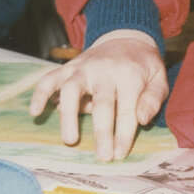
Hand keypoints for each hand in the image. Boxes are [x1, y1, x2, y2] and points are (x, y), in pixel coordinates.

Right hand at [29, 30, 167, 161]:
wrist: (126, 37)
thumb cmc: (142, 65)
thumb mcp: (159, 77)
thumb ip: (153, 98)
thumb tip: (142, 119)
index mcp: (130, 74)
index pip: (127, 109)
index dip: (124, 134)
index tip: (119, 155)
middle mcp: (105, 70)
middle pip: (102, 102)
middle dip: (102, 132)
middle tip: (102, 156)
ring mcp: (84, 67)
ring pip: (72, 89)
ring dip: (69, 115)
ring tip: (70, 140)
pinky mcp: (69, 67)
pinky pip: (51, 78)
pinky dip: (40, 93)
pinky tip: (35, 112)